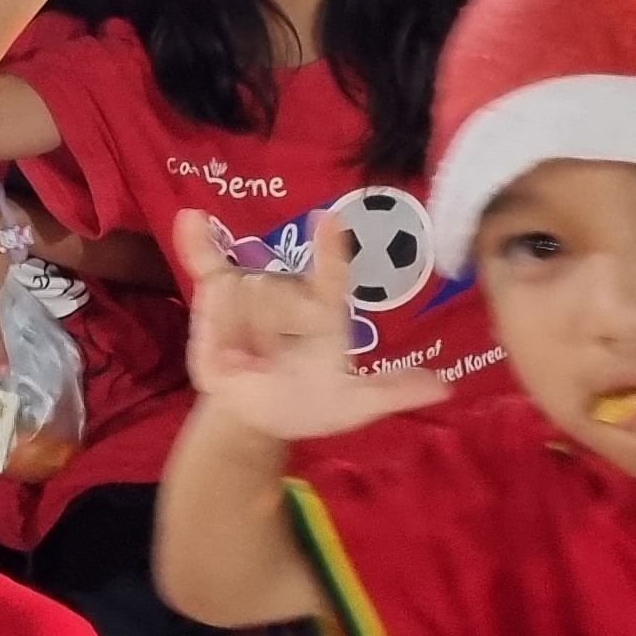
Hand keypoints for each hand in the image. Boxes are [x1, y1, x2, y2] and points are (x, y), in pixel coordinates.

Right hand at [178, 213, 447, 435]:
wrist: (254, 417)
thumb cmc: (307, 403)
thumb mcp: (352, 404)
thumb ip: (390, 392)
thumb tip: (444, 388)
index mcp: (325, 311)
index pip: (330, 274)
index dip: (329, 250)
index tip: (329, 220)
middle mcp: (290, 293)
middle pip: (274, 293)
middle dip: (264, 334)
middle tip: (263, 367)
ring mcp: (252, 292)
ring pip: (240, 295)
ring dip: (236, 334)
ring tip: (243, 362)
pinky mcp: (216, 298)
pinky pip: (207, 265)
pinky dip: (196, 243)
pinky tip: (192, 218)